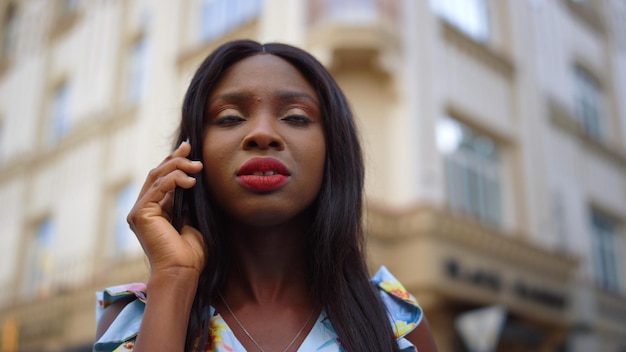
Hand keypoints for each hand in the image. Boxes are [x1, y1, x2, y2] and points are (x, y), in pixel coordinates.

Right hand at [127, 141, 205, 276]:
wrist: (183, 271)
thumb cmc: (191, 253)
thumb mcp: (192, 219)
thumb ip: (188, 201)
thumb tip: (194, 178)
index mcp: (154, 210)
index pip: (162, 179)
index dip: (174, 161)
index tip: (189, 148)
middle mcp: (143, 209)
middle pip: (157, 174)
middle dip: (175, 158)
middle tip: (190, 147)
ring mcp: (139, 212)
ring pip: (156, 177)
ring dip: (178, 166)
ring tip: (197, 167)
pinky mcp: (140, 214)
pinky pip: (158, 188)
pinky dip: (174, 180)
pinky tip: (190, 181)